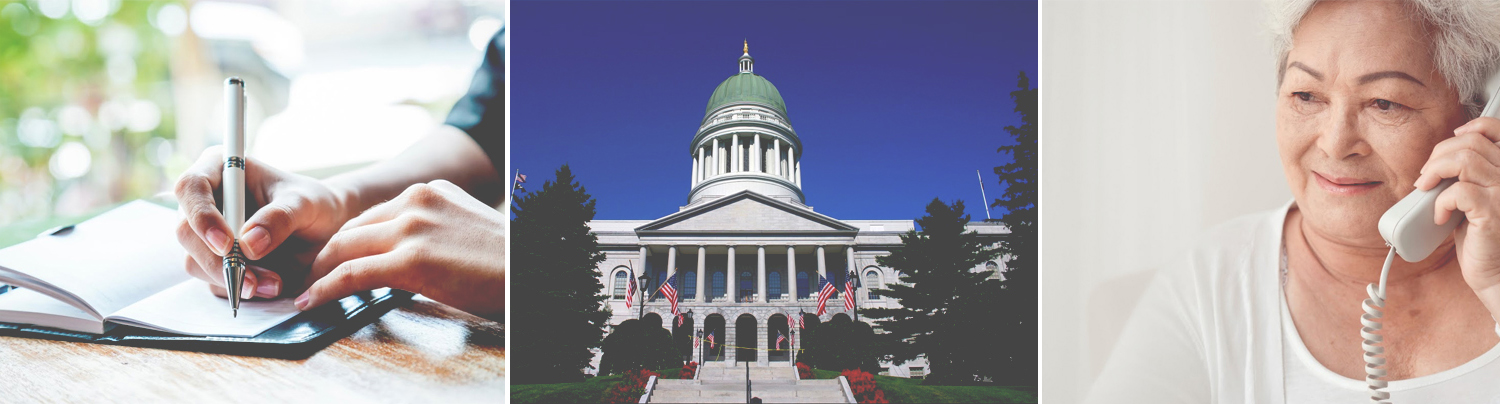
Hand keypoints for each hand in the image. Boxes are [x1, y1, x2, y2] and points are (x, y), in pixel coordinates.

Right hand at [173, 146, 351, 299]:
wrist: (325, 229)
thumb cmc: (313, 204)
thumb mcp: (306, 204)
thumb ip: (280, 218)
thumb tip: (248, 244)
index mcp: (220, 169)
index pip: (191, 187)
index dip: (202, 216)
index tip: (226, 244)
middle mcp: (205, 201)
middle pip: (186, 232)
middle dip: (218, 261)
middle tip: (252, 281)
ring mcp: (205, 233)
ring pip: (195, 261)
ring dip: (231, 279)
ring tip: (274, 284)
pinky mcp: (214, 260)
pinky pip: (213, 280)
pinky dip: (238, 289)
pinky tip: (269, 287)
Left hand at [299, 180, 504, 316]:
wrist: (532, 272)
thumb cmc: (507, 262)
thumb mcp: (467, 228)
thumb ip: (435, 229)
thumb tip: (411, 253)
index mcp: (432, 191)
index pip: (375, 213)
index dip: (350, 237)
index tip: (336, 255)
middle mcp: (418, 201)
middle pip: (353, 227)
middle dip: (327, 252)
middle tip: (312, 274)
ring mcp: (412, 228)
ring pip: (345, 247)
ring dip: (320, 271)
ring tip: (308, 290)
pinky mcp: (409, 260)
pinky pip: (352, 273)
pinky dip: (326, 288)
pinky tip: (315, 300)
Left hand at [1414, 117, 1499, 318]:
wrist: (1495, 273)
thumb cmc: (1483, 237)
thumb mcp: (1476, 197)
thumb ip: (1468, 175)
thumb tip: (1438, 159)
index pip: (1496, 130)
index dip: (1469, 128)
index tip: (1447, 144)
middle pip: (1470, 142)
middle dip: (1438, 155)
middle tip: (1425, 177)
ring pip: (1463, 159)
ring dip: (1434, 171)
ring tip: (1426, 189)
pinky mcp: (1493, 212)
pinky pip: (1458, 192)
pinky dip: (1440, 201)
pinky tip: (1440, 216)